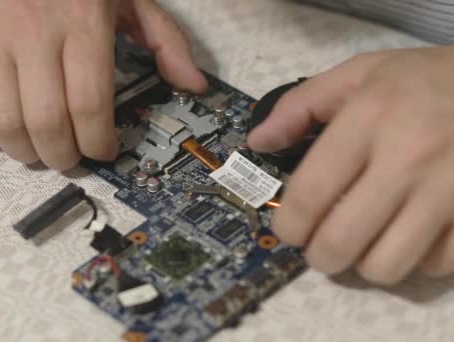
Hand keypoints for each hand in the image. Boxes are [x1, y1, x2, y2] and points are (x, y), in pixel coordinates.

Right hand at [0, 0, 206, 169]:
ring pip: (5, 125)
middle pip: (48, 125)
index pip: (91, 107)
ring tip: (39, 151)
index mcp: (83, 23)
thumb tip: (194, 84)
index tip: (104, 151)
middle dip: (64, 157)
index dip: (99, 143)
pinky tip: (2, 129)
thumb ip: (163, 38)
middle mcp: (33, 34)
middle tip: (71, 158)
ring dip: (26, 153)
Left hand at [248, 47, 453, 284]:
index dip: (289, 224)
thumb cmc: (425, 78)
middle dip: (319, 255)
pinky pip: (437, 266)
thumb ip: (301, 105)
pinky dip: (417, 261)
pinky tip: (412, 237)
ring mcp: (450, 189)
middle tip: (321, 244)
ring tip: (366, 241)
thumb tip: (258, 142)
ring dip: (365, 263)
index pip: (311, 192)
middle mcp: (408, 157)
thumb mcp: (360, 73)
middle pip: (342, 241)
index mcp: (370, 118)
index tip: (288, 230)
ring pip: (387, 265)